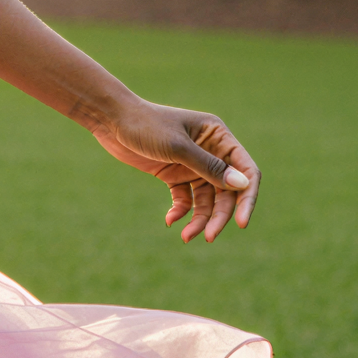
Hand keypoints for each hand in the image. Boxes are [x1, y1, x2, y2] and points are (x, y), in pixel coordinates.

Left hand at [91, 99, 259, 243]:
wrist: (110, 119)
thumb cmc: (145, 124)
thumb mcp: (178, 147)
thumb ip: (209, 167)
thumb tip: (243, 185)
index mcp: (218, 136)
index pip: (246, 170)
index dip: (247, 197)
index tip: (242, 223)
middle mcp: (210, 151)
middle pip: (226, 191)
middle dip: (219, 215)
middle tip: (209, 237)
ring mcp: (191, 164)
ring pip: (206, 199)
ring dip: (199, 219)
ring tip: (186, 236)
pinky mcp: (173, 174)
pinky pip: (185, 199)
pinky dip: (181, 211)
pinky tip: (170, 221)